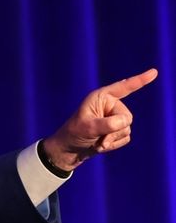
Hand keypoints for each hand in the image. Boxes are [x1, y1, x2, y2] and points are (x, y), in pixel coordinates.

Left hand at [42, 68, 157, 170]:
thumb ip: (107, 124)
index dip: (140, 80)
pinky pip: (125, 138)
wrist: (69, 150)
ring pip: (127, 129)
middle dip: (115, 130)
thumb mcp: (88, 128)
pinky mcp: (116, 130)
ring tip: (96, 142)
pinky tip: (100, 145)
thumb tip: (125, 122)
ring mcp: (114, 118)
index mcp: (101, 97)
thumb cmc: (73, 134)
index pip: (124, 87)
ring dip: (112, 139)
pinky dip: (114, 144)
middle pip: (127, 117)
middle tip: (98, 138)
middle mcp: (109, 105)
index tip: (154, 72)